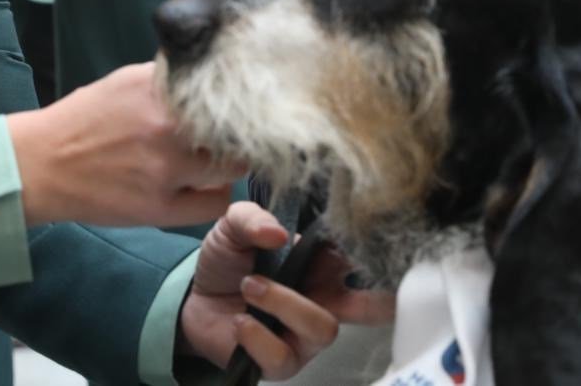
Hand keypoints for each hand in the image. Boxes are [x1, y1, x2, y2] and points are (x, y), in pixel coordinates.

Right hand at [7, 63, 242, 228]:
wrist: (40, 164)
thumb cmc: (85, 120)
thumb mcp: (127, 81)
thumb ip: (171, 79)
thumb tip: (213, 76)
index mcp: (158, 88)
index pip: (224, 88)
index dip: (237, 99)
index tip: (238, 105)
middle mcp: (165, 125)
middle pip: (235, 129)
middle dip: (235, 133)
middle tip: (227, 137)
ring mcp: (164, 170)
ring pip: (231, 168)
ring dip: (228, 165)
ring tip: (211, 163)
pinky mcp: (159, 207)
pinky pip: (214, 204)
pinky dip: (214, 196)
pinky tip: (200, 188)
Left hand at [180, 202, 394, 378]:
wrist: (196, 299)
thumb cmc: (229, 260)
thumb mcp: (235, 227)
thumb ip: (253, 219)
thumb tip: (279, 234)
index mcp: (324, 264)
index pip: (363, 258)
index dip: (373, 252)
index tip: (364, 238)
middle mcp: (325, 300)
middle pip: (374, 307)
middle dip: (383, 301)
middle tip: (365, 283)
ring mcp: (305, 335)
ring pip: (322, 328)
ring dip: (284, 303)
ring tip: (250, 286)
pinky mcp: (281, 362)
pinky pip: (283, 356)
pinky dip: (258, 336)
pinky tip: (240, 321)